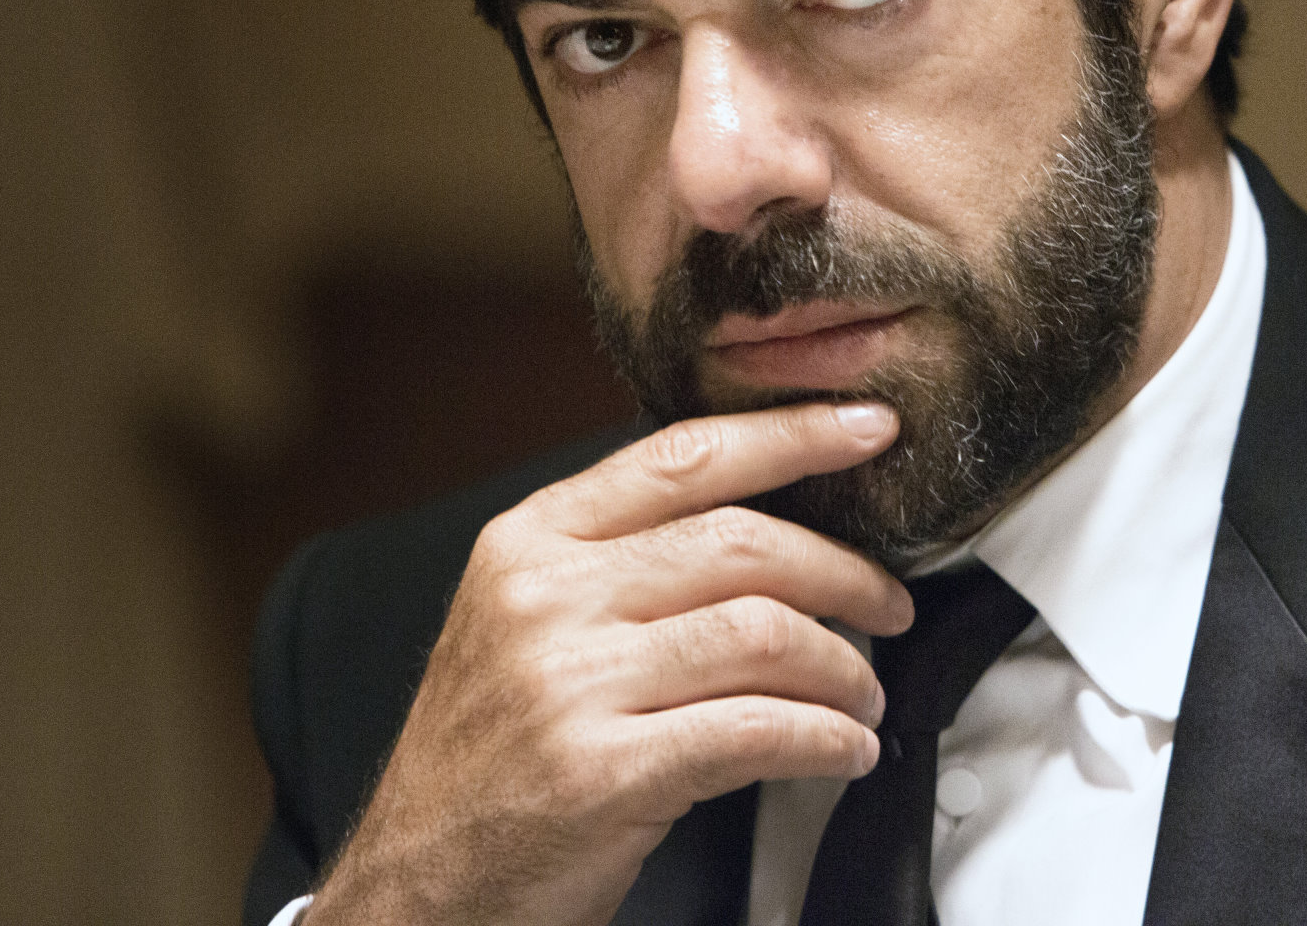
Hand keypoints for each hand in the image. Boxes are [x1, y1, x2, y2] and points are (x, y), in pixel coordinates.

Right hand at [304, 402, 913, 925]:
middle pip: (742, 542)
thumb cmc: (490, 756)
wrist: (416, 886)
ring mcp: (569, 685)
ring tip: (863, 692)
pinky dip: (824, 738)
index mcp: (530, 541)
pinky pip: (757, 730)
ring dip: (843, 666)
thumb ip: (622, 559)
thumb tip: (769, 523)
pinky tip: (842, 748)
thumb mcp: (524, 622)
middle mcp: (544, 598)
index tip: (867, 427)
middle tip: (890, 602)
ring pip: (763, 633)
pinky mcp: (602, 771)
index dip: (793, 433)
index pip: (684, 457)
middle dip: (845, 571)